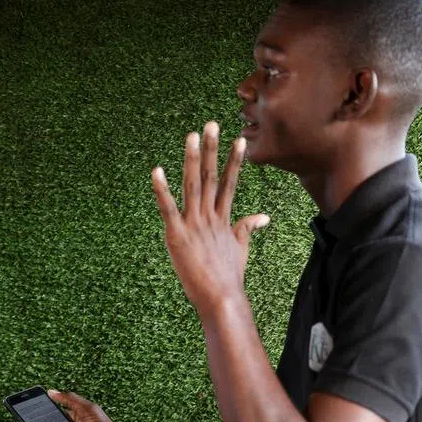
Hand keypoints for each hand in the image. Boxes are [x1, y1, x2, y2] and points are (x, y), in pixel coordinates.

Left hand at [151, 122, 269, 313]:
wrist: (222, 298)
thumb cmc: (229, 276)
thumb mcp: (239, 248)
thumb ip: (247, 228)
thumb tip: (264, 216)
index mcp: (223, 219)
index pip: (230, 183)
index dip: (234, 160)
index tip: (239, 139)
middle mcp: (210, 216)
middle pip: (211, 176)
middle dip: (212, 149)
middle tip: (211, 123)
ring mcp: (194, 224)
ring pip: (193, 185)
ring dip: (192, 159)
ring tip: (192, 135)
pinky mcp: (177, 234)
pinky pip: (168, 207)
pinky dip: (161, 189)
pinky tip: (157, 170)